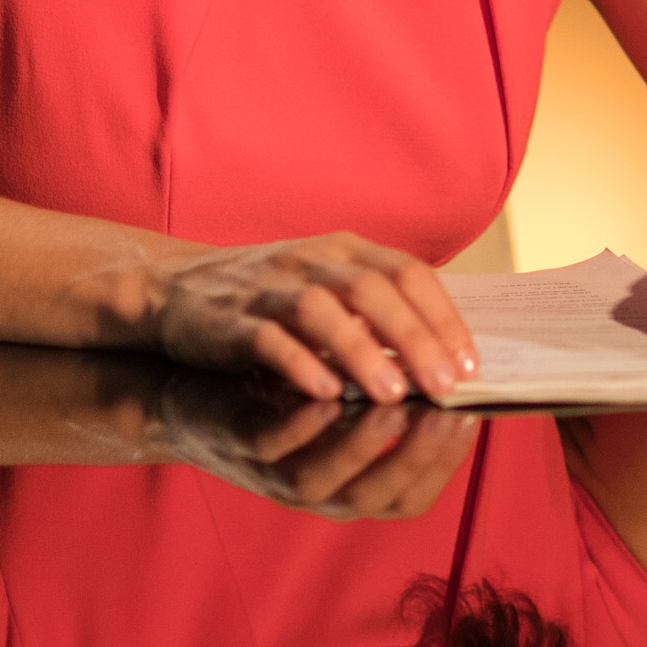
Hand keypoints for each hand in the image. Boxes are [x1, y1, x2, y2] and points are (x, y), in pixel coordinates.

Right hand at [145, 232, 477, 402]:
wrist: (175, 290)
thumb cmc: (270, 300)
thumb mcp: (329, 289)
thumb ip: (377, 312)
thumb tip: (444, 357)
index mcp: (346, 250)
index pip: (409, 273)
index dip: (443, 317)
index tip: (471, 365)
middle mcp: (312, 259)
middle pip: (374, 289)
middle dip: (415, 339)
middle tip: (446, 386)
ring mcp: (269, 285)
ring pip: (323, 310)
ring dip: (363, 353)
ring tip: (395, 397)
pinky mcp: (229, 318)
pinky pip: (268, 337)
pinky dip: (300, 363)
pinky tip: (326, 395)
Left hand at [145, 370, 478, 519]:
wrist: (191, 384)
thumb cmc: (279, 389)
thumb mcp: (339, 398)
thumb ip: (387, 393)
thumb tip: (453, 359)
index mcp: (350, 481)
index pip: (412, 494)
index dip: (444, 462)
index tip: (472, 415)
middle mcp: (318, 491)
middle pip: (376, 495)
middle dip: (417, 455)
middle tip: (449, 411)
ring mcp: (274, 473)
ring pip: (326, 481)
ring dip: (363, 447)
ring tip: (397, 405)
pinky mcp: (238, 444)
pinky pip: (272, 446)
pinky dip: (302, 426)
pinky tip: (327, 396)